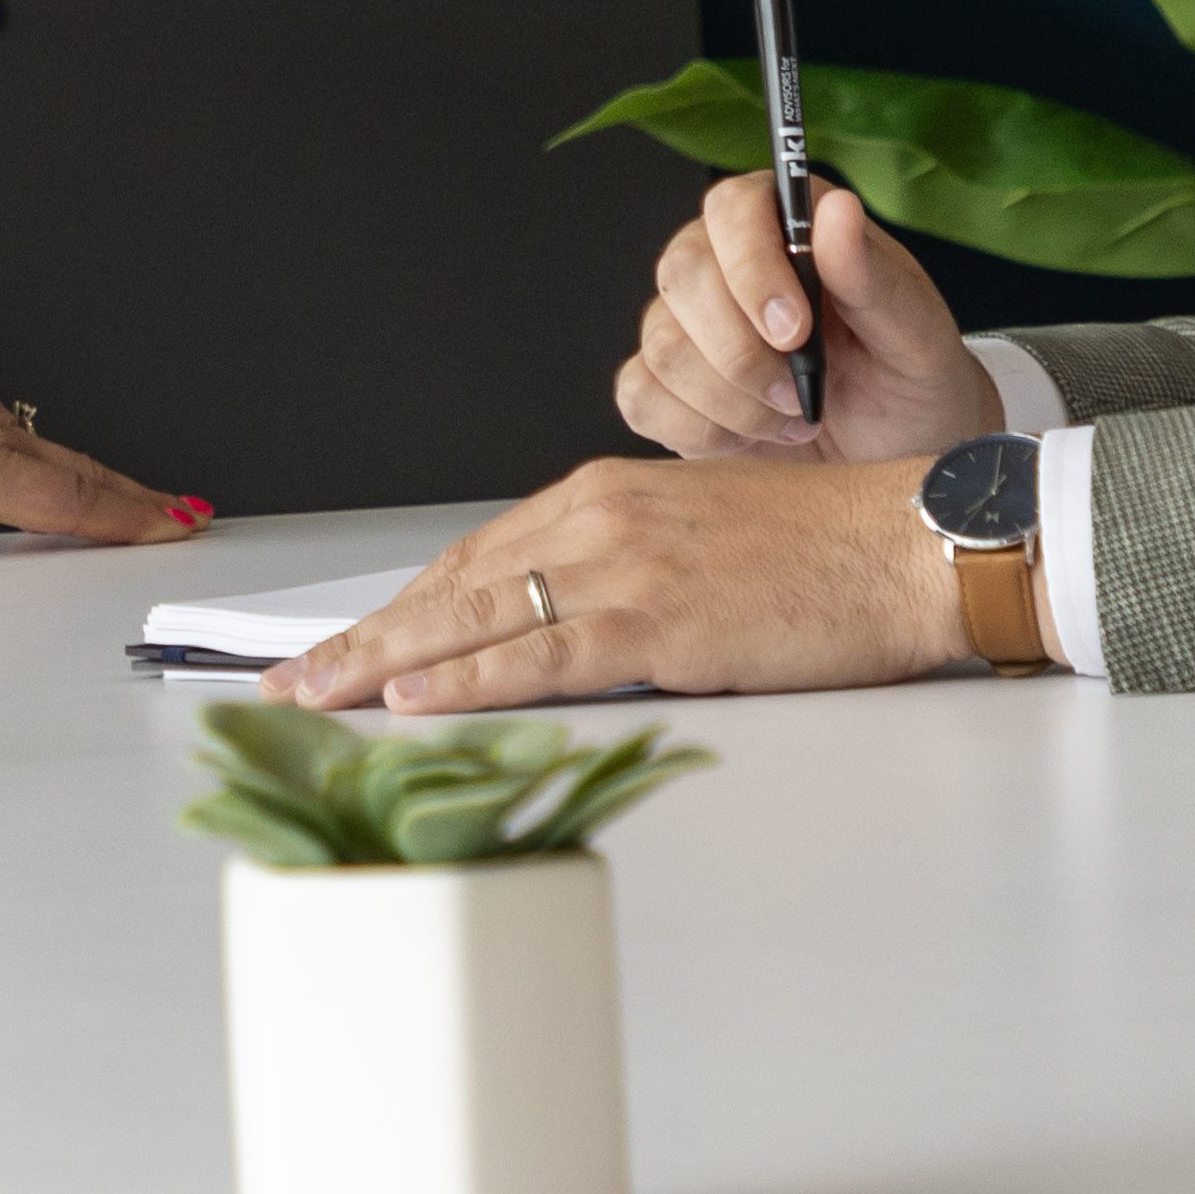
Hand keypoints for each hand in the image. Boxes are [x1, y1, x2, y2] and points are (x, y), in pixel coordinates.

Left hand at [0, 312, 202, 572]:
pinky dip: (66, 458)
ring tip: (148, 506)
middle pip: (74, 472)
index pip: (56, 496)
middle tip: (188, 521)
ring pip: (57, 451)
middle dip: (133, 501)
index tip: (172, 526)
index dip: (116, 517)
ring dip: (106, 479)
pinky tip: (60, 469)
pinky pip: (30, 435)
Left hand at [270, 452, 953, 709]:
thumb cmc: (822, 551)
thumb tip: (562, 621)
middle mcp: (596, 516)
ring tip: (314, 694)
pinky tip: (408, 701)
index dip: (403, 605)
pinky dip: (462, 679)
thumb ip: (621, 567)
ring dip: (381, 661)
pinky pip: (534, 655)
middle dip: (363, 635)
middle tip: (291, 674)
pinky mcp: (652, 621)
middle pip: (451, 584)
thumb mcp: (697, 540)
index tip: (348, 640)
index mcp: (604, 493)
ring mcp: (620, 566)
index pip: (474, 555)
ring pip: (471, 618)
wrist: (903, 544)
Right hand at [616, 173, 1000, 463]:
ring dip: (732, 400)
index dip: (751, 266)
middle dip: (742, 351)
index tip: (795, 329)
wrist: (899, 454)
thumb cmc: (911, 379)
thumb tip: (837, 211)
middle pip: (682, 275)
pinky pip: (642, 396)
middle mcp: (723, 262)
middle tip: (800, 393)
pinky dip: (700, 429)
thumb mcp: (915, 331)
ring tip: (793, 418)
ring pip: (663, 345)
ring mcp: (686, 323)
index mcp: (785, 223)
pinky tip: (753, 437)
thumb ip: (872, 275)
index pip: (731, 208)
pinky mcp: (666, 385)